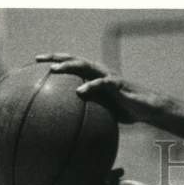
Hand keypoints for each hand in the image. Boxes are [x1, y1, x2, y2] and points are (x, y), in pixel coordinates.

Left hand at [35, 53, 151, 122]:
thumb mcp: (103, 112)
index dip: (54, 63)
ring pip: (85, 65)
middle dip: (55, 57)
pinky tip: (79, 91)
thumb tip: (71, 127)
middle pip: (73, 59)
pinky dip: (90, 86)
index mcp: (93, 76)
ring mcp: (108, 77)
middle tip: (37, 59)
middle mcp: (99, 72)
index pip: (71, 65)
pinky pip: (102, 83)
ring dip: (69, 66)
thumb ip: (88, 111)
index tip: (35, 65)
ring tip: (54, 69)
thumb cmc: (126, 111)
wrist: (147, 109)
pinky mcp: (118, 84)